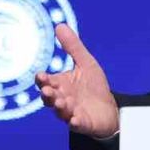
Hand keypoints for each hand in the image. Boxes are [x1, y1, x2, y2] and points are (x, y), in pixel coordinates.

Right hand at [35, 24, 119, 138]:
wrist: (108, 108)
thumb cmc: (93, 86)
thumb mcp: (85, 63)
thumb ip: (72, 47)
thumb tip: (60, 25)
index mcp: (60, 85)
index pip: (47, 82)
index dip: (43, 80)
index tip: (41, 76)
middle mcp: (62, 99)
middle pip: (50, 98)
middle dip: (48, 95)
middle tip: (48, 91)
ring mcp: (71, 112)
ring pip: (61, 111)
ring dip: (60, 107)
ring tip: (61, 102)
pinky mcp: (82, 123)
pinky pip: (77, 124)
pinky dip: (75, 122)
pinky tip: (75, 119)